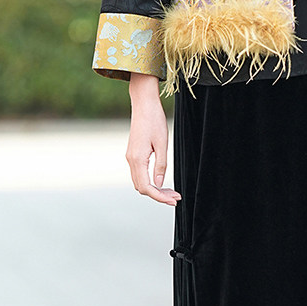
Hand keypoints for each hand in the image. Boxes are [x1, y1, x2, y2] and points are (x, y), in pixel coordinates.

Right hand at [126, 73, 179, 205]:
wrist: (144, 105)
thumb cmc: (154, 121)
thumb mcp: (162, 144)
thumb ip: (161, 165)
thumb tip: (160, 184)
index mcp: (138, 159)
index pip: (147, 187)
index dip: (160, 197)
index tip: (173, 200)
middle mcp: (131, 160)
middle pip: (142, 187)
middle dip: (158, 195)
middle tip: (176, 197)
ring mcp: (131, 157)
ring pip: (140, 182)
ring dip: (155, 189)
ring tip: (171, 191)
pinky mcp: (133, 154)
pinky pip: (139, 174)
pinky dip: (150, 181)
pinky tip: (162, 180)